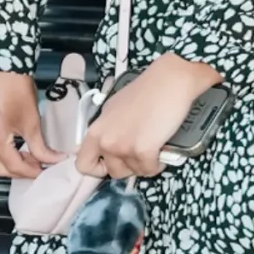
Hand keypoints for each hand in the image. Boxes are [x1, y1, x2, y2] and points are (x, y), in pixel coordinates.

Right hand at [0, 71, 48, 179]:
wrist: (1, 64)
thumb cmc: (17, 87)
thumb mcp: (32, 120)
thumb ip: (41, 146)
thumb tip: (53, 160)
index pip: (13, 166)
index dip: (31, 172)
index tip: (44, 171)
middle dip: (18, 171)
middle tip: (37, 166)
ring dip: (9, 161)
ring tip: (29, 155)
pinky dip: (1, 151)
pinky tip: (16, 146)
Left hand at [75, 53, 222, 180]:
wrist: (169, 81)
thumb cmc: (146, 90)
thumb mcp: (115, 110)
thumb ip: (108, 129)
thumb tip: (110, 146)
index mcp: (96, 130)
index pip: (84, 164)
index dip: (99, 168)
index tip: (113, 162)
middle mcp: (105, 141)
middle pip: (113, 172)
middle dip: (129, 166)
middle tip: (140, 152)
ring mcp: (123, 147)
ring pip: (134, 172)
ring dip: (145, 164)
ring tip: (154, 146)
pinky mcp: (143, 151)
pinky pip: (150, 170)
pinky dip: (158, 164)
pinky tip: (162, 150)